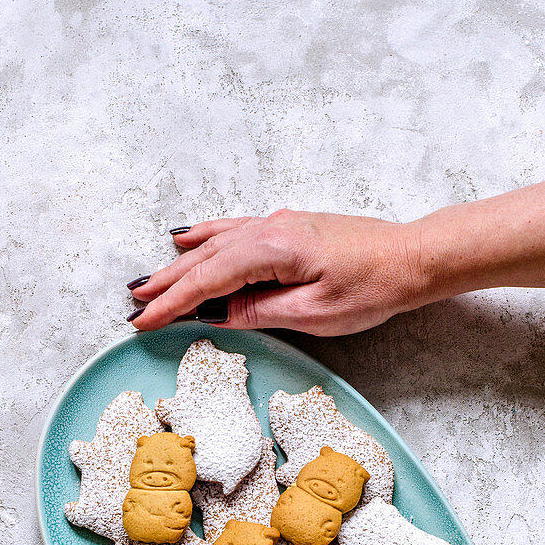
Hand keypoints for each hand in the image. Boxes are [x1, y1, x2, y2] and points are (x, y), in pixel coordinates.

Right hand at [129, 172, 544, 333]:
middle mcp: (269, 228)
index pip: (208, 280)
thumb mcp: (315, 313)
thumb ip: (261, 311)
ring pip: (215, 242)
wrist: (412, 258)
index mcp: (273, 249)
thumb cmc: (372, 286)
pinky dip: (206, 237)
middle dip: (166, 281)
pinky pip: (234, 230)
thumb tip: (218, 315)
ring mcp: (278, 223)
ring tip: (149, 277)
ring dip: (180, 262)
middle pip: (205, 258)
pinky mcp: (288, 227)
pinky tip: (190, 237)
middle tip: (133, 302)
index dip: (172, 302)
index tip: (142, 320)